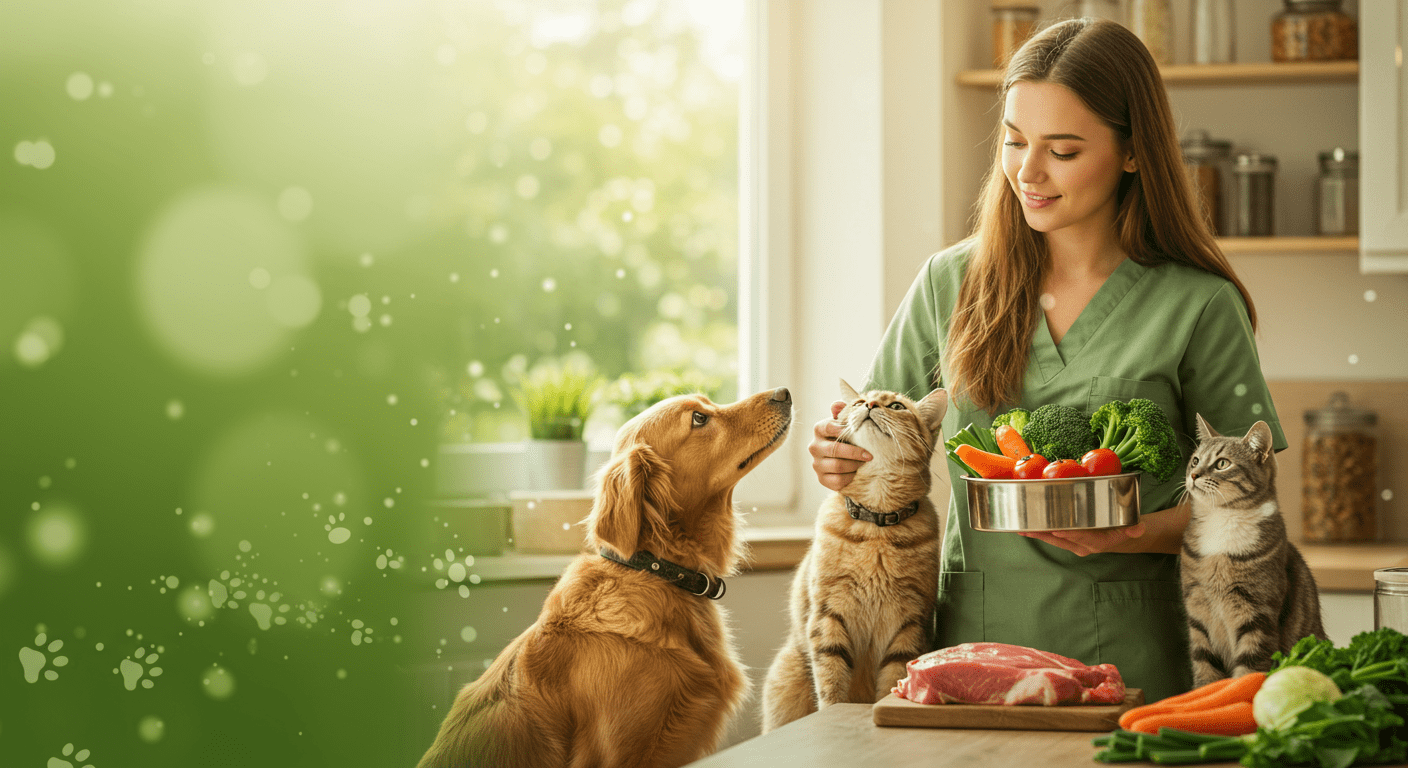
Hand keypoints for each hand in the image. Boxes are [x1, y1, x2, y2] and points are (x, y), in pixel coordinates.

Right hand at [809, 400, 870, 491]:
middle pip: (834, 449)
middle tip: (870, 455)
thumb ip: (843, 412)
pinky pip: (837, 481)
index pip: (828, 427)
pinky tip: (857, 473)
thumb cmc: (846, 437)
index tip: (858, 433)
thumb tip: (837, 405)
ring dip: (855, 465)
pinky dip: (850, 477)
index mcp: (819, 429)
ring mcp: (817, 464)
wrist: (844, 458)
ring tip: (865, 463)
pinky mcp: (822, 479)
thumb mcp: (846, 423)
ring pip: (837, 466)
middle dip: (855, 453)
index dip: (843, 430)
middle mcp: (814, 446)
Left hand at [1017, 522, 1147, 556]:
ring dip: (1037, 534)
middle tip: (1029, 528)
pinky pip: (1051, 537)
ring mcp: (1074, 545)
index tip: (1055, 528)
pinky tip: (1024, 528)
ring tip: (1021, 529)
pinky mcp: (1068, 541)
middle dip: (1045, 534)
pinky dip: (1038, 533)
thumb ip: (1134, 528)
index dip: (1069, 534)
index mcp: (1098, 542)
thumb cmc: (1124, 528)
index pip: (1082, 538)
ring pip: (1053, 540)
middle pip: (1062, 540)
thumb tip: (1139, 528)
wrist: (1121, 537)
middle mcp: (1083, 546)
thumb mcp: (1132, 528)